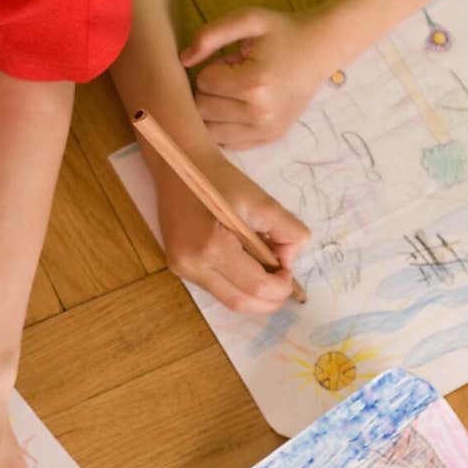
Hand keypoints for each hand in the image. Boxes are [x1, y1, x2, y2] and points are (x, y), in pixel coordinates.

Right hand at [156, 152, 308, 312]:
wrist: (179, 164)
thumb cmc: (220, 179)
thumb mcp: (261, 201)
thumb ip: (287, 232)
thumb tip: (290, 260)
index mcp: (211, 247)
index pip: (256, 286)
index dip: (281, 286)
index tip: (289, 270)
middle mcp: (191, 265)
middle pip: (240, 303)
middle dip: (269, 298)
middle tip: (284, 280)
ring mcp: (181, 269)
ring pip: (227, 299)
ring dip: (253, 293)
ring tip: (266, 270)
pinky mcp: (177, 267)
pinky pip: (215, 287)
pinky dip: (237, 284)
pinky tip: (246, 266)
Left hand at [182, 6, 332, 147]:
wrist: (320, 50)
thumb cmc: (282, 32)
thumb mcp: (248, 19)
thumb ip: (211, 34)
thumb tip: (183, 60)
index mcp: (255, 84)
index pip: (204, 83)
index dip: (212, 67)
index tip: (231, 60)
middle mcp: (261, 114)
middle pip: (203, 109)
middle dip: (210, 90)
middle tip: (231, 76)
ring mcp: (266, 131)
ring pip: (210, 131)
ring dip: (214, 110)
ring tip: (234, 93)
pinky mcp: (268, 140)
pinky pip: (227, 143)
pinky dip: (224, 127)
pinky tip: (237, 109)